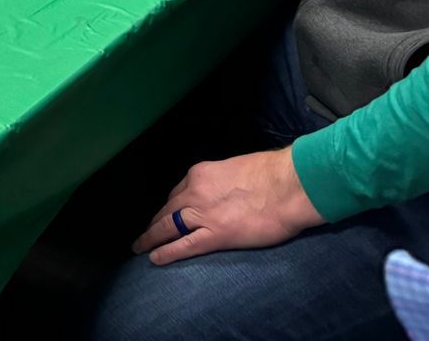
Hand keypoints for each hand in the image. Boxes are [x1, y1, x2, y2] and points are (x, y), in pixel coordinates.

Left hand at [133, 149, 320, 263]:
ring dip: (151, 237)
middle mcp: (195, 191)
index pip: (178, 191)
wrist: (288, 185)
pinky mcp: (215, 236)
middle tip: (146, 232)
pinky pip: (184, 246)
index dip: (171, 205)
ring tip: (140, 247)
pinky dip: (166, 252)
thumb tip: (225, 192)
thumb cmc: (272, 174)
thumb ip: (224, 182)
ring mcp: (203, 214)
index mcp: (201, 174)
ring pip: (168, 226)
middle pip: (168, 208)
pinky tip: (154, 258)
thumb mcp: (238, 170)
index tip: (167, 212)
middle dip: (156, 221)